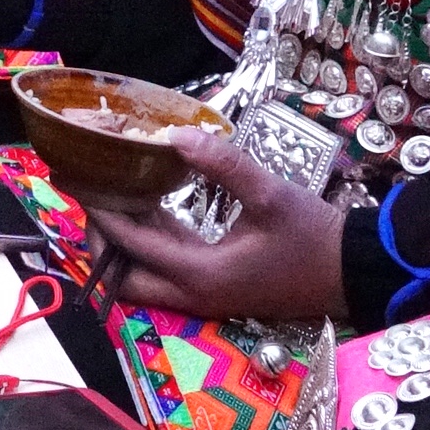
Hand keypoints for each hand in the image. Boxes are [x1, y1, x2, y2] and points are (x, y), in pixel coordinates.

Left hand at [88, 126, 344, 319]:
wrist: (352, 272)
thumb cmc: (314, 236)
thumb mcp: (271, 194)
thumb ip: (223, 164)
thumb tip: (176, 132)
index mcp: (201, 275)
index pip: (132, 245)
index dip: (101, 212)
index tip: (77, 182)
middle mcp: (193, 295)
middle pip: (123, 279)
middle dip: (100, 242)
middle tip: (92, 196)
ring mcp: (203, 296)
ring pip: (142, 279)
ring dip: (122, 244)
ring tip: (110, 195)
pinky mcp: (215, 289)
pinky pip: (167, 270)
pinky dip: (149, 243)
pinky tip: (146, 204)